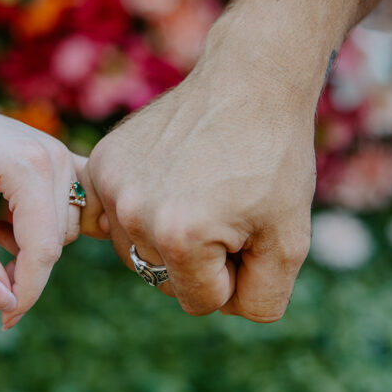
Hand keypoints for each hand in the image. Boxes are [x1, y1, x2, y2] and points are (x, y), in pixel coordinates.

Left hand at [0, 83, 95, 328]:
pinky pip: (69, 209)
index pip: (43, 250)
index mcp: (29, 167)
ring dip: (24, 248)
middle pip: (54, 245)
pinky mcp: (58, 159)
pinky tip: (6, 226)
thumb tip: (2, 301)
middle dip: (17, 276)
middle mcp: (56, 158)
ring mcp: (61, 156)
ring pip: (62, 232)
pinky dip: (44, 230)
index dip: (23, 293)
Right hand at [80, 0, 389, 321]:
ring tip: (199, 189)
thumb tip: (214, 308)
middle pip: (163, 278)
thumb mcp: (290, 243)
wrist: (248, 82)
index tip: (248, 227)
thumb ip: (258, 301)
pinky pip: (117, 216)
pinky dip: (144, 207)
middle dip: (199, 257)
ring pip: (138, 250)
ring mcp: (112, 183)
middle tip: (226, 206)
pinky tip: (172, 176)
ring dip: (168, 234)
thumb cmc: (274, 161)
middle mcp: (135, 212)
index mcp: (182, 237)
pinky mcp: (101, 162)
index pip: (201, 302)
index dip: (233, 273)